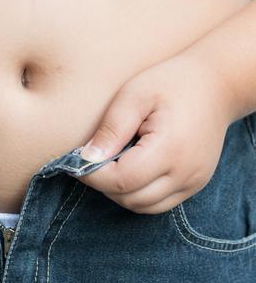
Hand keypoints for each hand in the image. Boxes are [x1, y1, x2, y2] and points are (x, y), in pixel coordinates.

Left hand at [76, 52, 233, 213]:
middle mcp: (186, 173)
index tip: (75, 160)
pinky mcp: (195, 184)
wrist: (216, 84)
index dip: (92, 175)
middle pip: (131, 199)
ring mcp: (193, 182)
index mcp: (170, 149)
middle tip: (90, 159)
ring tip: (109, 162)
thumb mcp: (134, 96)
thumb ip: (111, 129)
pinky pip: (159, 203)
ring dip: (120, 191)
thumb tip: (86, 158)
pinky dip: (138, 192)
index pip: (121, 181)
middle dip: (104, 184)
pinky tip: (128, 167)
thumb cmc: (170, 83)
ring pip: (144, 206)